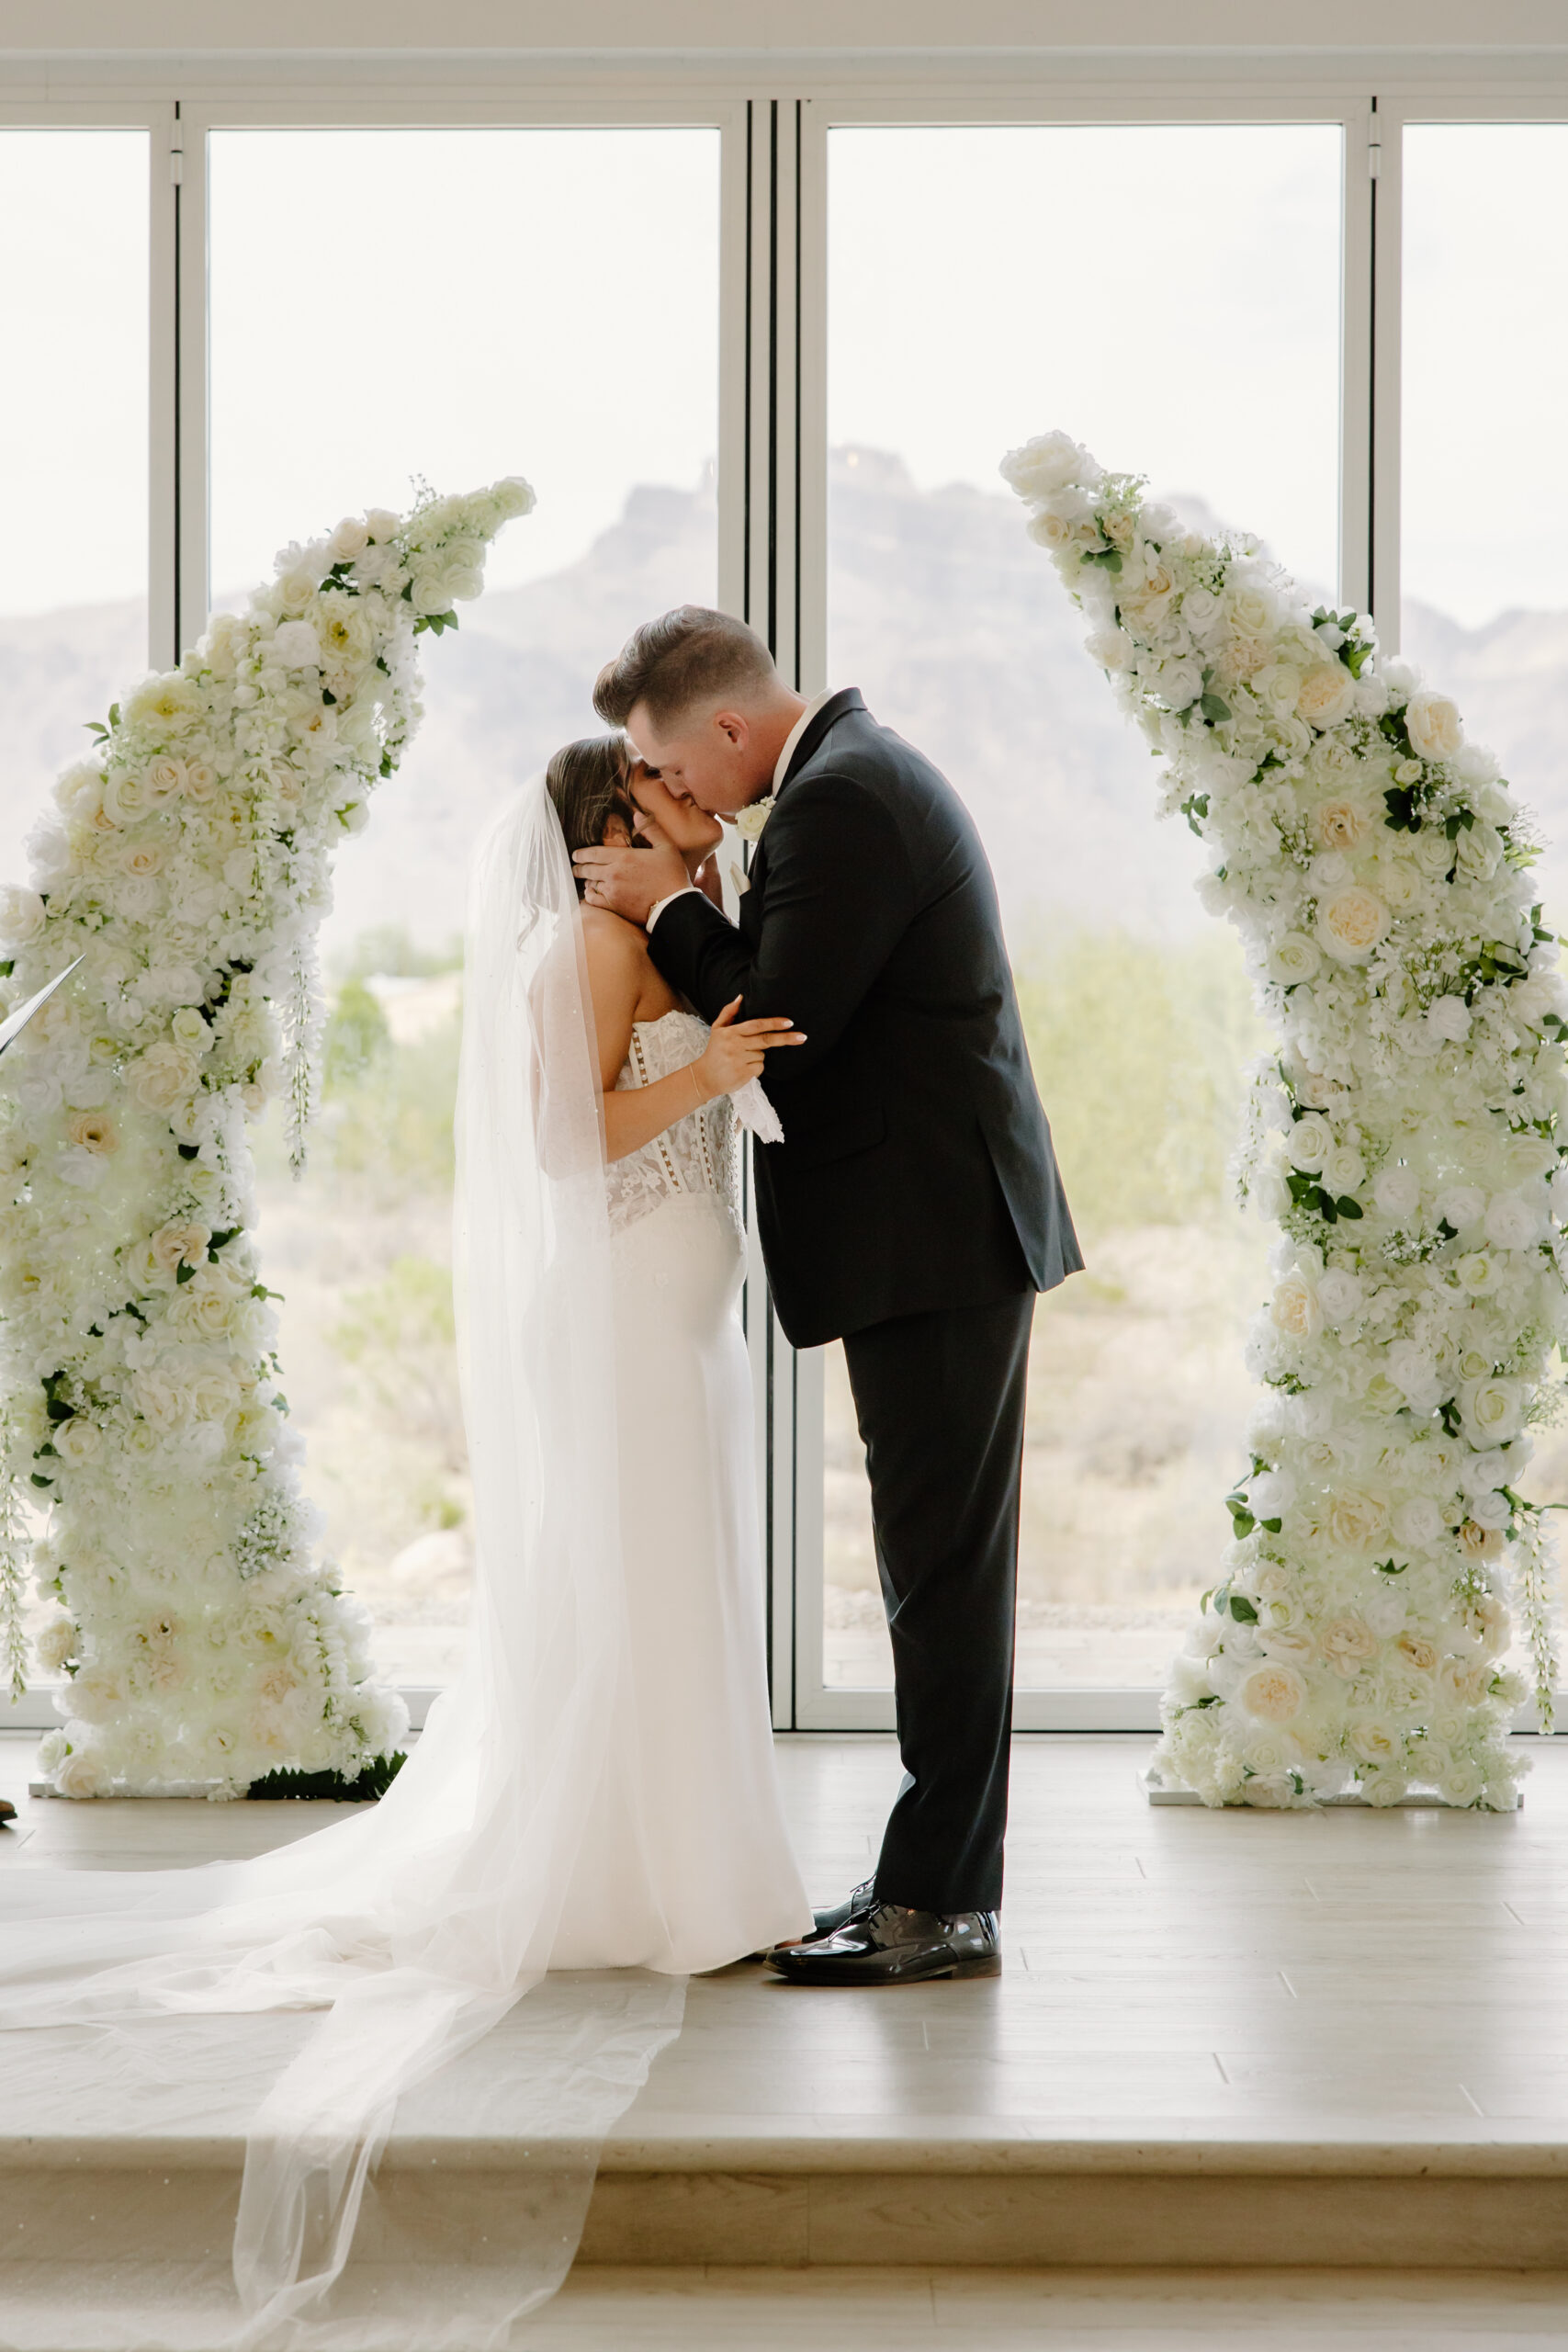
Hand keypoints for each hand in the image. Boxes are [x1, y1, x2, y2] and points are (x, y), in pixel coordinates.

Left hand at [574, 836, 688, 923]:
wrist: (675, 905)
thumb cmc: (673, 875)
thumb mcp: (666, 847)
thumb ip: (650, 829)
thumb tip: (637, 815)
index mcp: (624, 857)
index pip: (593, 853)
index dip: (581, 853)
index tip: (575, 854)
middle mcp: (613, 873)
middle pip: (587, 869)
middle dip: (580, 867)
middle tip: (576, 867)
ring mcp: (612, 891)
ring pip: (590, 884)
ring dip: (586, 881)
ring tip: (585, 880)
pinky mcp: (614, 906)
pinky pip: (594, 900)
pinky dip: (590, 896)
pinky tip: (591, 893)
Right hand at [692, 997, 804, 1098]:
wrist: (704, 1077)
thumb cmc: (714, 1051)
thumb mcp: (717, 1029)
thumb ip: (728, 1012)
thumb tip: (741, 997)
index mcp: (730, 1032)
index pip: (756, 1025)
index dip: (774, 1023)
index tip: (789, 1022)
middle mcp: (735, 1045)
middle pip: (766, 1040)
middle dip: (786, 1038)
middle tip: (802, 1036)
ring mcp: (739, 1060)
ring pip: (762, 1055)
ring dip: (758, 1056)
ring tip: (742, 1058)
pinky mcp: (743, 1074)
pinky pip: (760, 1068)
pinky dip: (756, 1068)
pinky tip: (743, 1068)